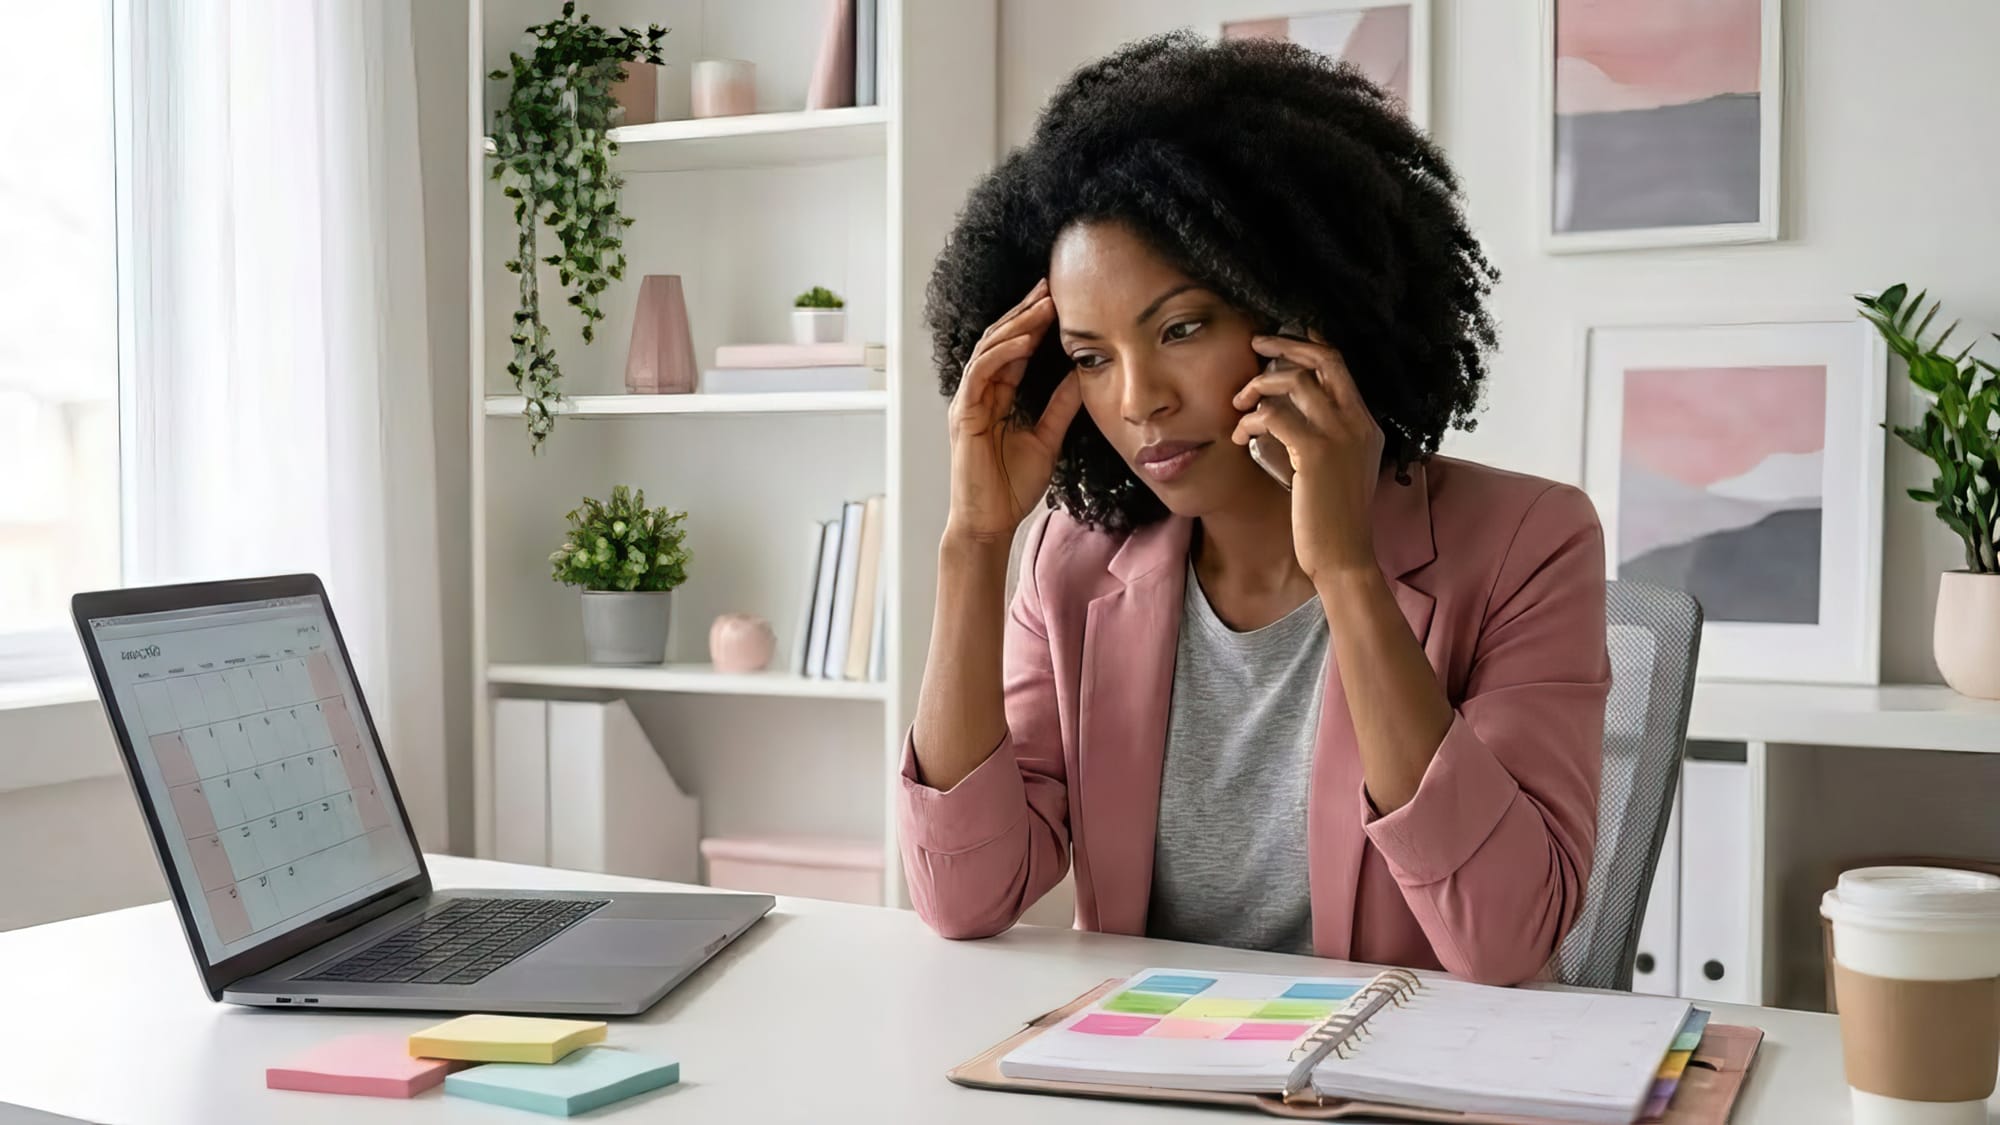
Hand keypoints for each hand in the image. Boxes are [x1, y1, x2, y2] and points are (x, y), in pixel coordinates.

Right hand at [945, 279, 1084, 544]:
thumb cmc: (1012, 486)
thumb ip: (1060, 406)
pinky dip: (1002, 354)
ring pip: (988, 350)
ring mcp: (968, 402)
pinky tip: (1025, 341)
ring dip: (1016, 326)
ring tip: (1042, 306)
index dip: (1034, 323)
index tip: (1058, 300)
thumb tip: (1082, 375)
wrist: (990, 522)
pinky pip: (980, 373)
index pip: (1014, 350)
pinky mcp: (963, 415)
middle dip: (1024, 312)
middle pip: (999, 341)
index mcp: (997, 397)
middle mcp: (979, 394)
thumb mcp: (1047, 438)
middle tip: (1049, 287)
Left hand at [1230, 333, 1384, 585]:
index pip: (1340, 366)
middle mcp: (1358, 423)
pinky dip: (1250, 420)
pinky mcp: (1316, 453)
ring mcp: (1340, 436)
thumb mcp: (1333, 469)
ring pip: (1295, 381)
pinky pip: (1274, 415)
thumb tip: (1279, 413)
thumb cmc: (1331, 519)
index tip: (1281, 339)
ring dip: (1258, 386)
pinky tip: (1239, 436)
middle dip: (1286, 344)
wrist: (1343, 556)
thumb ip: (1318, 437)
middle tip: (1256, 344)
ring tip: (1238, 404)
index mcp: (1365, 425)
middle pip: (1324, 358)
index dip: (1310, 344)